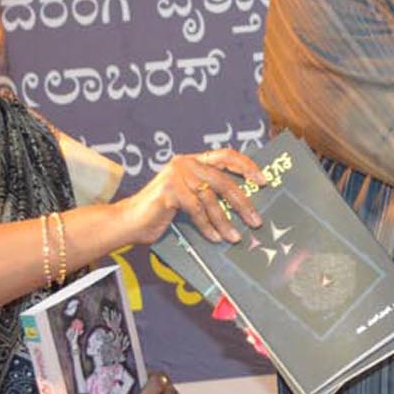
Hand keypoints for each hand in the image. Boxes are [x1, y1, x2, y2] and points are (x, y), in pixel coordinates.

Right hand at [118, 148, 266, 244]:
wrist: (130, 222)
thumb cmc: (163, 213)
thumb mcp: (191, 198)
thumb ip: (211, 192)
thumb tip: (245, 204)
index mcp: (193, 160)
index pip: (226, 155)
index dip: (247, 166)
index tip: (263, 181)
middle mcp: (186, 163)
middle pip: (223, 181)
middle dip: (242, 203)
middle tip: (256, 220)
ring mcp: (176, 175)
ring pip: (211, 199)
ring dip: (225, 221)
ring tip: (236, 237)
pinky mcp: (169, 191)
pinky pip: (197, 211)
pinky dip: (208, 227)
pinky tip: (216, 238)